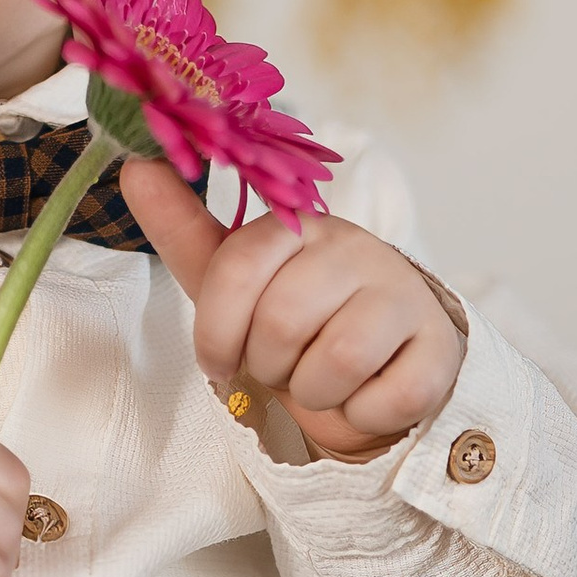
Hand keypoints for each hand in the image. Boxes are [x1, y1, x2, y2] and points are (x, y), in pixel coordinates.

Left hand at [121, 159, 466, 462]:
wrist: (377, 366)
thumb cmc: (298, 319)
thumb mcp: (234, 278)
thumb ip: (183, 226)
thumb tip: (136, 163)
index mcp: (302, 226)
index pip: (236, 269)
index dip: (216, 331)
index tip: (220, 358)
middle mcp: (358, 248)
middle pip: (282, 323)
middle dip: (268, 365)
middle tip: (283, 365)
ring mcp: (405, 296)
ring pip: (336, 363)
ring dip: (314, 393)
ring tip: (321, 379)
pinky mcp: (440, 351)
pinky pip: (386, 399)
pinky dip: (362, 414)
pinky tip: (364, 394)